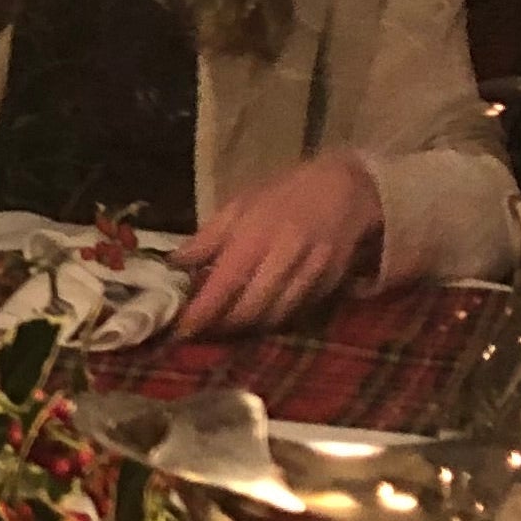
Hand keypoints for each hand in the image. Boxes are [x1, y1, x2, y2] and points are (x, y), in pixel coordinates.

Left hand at [170, 152, 382, 337]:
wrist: (344, 188)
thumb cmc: (282, 193)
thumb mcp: (238, 205)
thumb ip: (208, 238)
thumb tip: (175, 263)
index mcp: (255, 235)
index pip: (225, 284)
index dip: (202, 312)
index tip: (180, 330)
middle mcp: (284, 259)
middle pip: (251, 309)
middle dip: (224, 328)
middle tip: (201, 332)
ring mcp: (311, 275)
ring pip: (276, 317)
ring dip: (248, 329)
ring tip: (224, 330)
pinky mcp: (330, 286)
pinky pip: (298, 313)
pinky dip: (275, 320)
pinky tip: (257, 319)